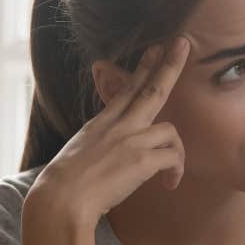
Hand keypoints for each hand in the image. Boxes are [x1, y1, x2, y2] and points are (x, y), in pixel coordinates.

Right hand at [24, 36, 190, 230]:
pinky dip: (177, 170)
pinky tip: (170, 184)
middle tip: (184, 44)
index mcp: (100, 125)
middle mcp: (117, 127)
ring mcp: (131, 141)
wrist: (61, 201)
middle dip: (170, 66)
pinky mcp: (142, 161)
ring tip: (172, 173)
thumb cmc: (62, 188)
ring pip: (170, 130)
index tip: (156, 49)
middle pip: (151, 90)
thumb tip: (104, 157)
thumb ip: (96, 148)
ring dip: (177, 151)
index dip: (143, 69)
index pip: (126, 90)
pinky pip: (173, 157)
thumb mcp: (77, 155)